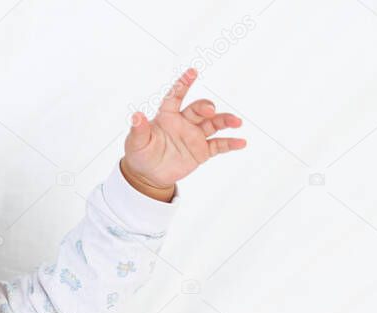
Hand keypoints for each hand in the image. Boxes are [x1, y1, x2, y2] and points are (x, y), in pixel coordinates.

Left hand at [122, 67, 245, 198]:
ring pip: (214, 123)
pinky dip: (230, 143)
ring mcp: (194, 135)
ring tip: (236, 122)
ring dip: (225, 120)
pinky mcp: (202, 150)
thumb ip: (138, 129)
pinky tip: (241, 142)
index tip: (192, 72)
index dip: (183, 84)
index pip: (176, 96)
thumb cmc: (140, 154)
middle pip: (199, 109)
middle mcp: (184, 122)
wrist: (148, 175)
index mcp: (167, 116)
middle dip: (206, 107)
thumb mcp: (136, 143)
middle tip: (209, 111)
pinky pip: (219, 145)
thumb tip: (136, 115)